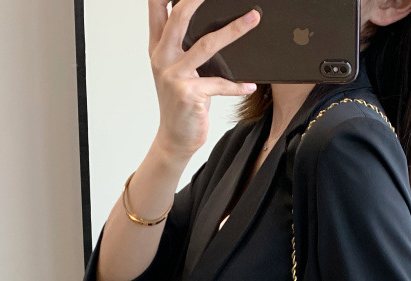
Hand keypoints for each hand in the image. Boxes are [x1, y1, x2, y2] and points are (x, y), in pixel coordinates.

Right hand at [148, 0, 261, 159]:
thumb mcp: (178, 70)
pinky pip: (220, 84)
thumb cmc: (180, 102)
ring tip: (253, 18)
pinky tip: (250, 85)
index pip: (157, 8)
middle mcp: (162, 58)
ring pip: (206, 45)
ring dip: (234, 30)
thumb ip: (185, 46)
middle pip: (179, 17)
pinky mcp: (189, 95)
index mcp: (158, 48)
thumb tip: (213, 21)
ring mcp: (175, 76)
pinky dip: (237, 85)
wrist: (175, 138)